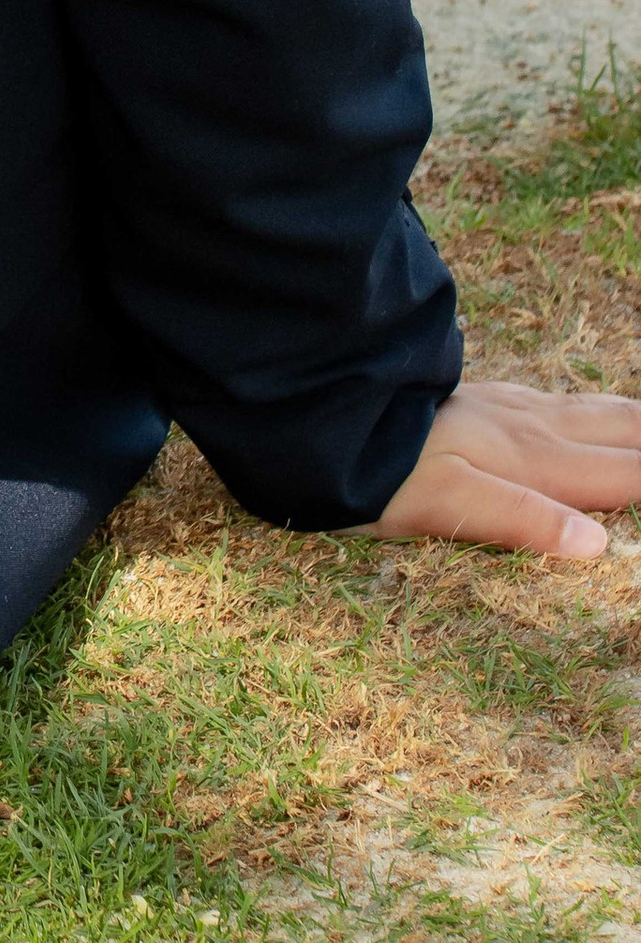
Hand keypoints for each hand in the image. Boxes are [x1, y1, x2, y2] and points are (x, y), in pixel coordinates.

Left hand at [370, 377, 640, 560]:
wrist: (332, 409)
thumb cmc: (384, 468)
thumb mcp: (446, 504)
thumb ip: (522, 519)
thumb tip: (597, 544)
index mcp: (535, 460)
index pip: (628, 474)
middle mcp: (536, 426)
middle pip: (626, 430)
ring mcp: (514, 407)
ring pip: (599, 411)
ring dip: (637, 423)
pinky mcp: (491, 398)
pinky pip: (566, 402)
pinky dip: (603, 414)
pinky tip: (594, 415)